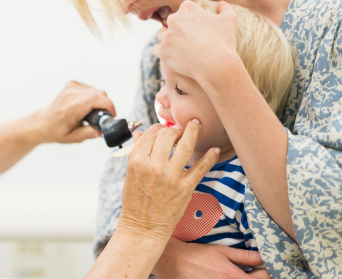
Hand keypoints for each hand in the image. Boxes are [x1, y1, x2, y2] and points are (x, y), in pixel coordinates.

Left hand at [34, 80, 115, 143]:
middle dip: (105, 106)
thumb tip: (103, 131)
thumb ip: (89, 134)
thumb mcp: (73, 138)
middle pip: (100, 94)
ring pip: (98, 91)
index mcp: (71, 109)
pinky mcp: (72, 84)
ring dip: (100, 102)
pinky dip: (93, 97)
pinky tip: (86, 105)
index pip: (96, 99)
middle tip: (100, 118)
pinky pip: (92, 89)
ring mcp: (71, 87)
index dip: (108, 106)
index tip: (111, 115)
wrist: (43, 122)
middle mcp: (70, 95)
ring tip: (90, 112)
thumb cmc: (56, 131)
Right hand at [117, 120, 220, 242]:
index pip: (151, 133)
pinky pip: (201, 167)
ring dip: (193, 131)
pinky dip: (210, 157)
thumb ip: (135, 151)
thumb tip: (139, 133)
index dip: (159, 127)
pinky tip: (214, 150)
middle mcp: (154, 165)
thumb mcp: (129, 174)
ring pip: (185, 144)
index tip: (164, 129)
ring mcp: (171, 176)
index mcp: (137, 161)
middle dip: (174, 129)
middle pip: (168, 134)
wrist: (142, 228)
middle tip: (178, 131)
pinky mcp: (185, 187)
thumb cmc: (134, 202)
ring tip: (196, 124)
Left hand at [152, 0, 238, 81]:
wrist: (216, 66)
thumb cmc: (224, 42)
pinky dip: (162, 52)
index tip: (196, 31)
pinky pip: (156, 49)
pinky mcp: (163, 51)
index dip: (190, 21)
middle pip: (172, 22)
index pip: (184, 11)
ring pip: (162, 35)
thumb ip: (225, 8)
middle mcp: (174, 19)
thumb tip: (221, 4)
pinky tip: (171, 56)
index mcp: (188, 8)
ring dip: (168, 40)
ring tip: (179, 49)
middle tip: (188, 42)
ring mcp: (167, 35)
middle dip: (178, 30)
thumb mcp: (230, 19)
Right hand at [152, 237, 263, 278]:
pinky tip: (233, 275)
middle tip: (257, 269)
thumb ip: (243, 256)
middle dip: (259, 277)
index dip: (268, 272)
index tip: (267, 264)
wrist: (175, 262)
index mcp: (233, 277)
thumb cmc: (197, 254)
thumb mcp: (221, 251)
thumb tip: (262, 256)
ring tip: (246, 271)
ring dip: (248, 278)